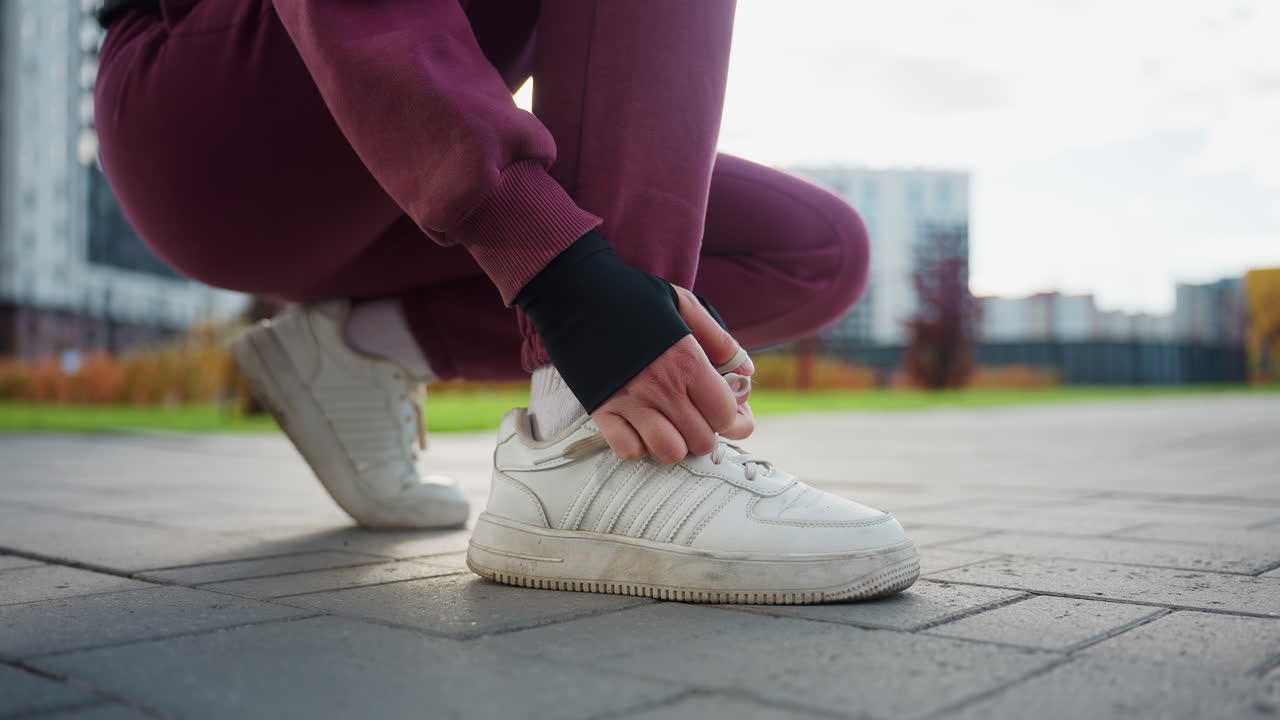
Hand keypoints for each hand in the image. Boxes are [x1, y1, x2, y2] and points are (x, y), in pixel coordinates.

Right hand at [593, 286, 754, 463]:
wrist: (574, 291)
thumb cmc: (632, 295)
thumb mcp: (683, 304)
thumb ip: (719, 338)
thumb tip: (746, 371)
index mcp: (687, 360)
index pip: (725, 414)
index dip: (733, 419)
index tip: (727, 414)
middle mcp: (661, 386)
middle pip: (702, 440)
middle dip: (706, 433)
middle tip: (696, 418)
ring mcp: (629, 401)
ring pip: (668, 453)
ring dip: (674, 445)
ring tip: (670, 427)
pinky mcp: (601, 410)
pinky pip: (628, 451)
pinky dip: (638, 447)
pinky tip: (640, 428)